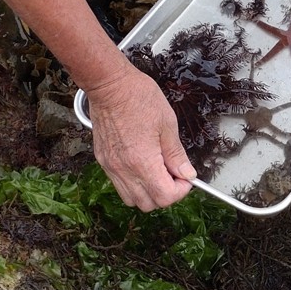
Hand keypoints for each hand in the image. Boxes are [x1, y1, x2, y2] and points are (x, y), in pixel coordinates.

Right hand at [84, 69, 195, 211]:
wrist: (109, 85)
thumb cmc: (138, 97)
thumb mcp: (167, 124)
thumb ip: (176, 154)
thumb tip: (187, 173)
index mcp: (143, 161)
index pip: (164, 197)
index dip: (180, 191)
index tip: (185, 177)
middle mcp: (124, 169)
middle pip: (148, 204)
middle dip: (165, 194)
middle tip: (174, 174)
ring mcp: (111, 166)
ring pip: (131, 199)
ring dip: (148, 192)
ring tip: (157, 170)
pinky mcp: (103, 160)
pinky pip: (119, 185)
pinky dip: (134, 184)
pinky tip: (142, 165)